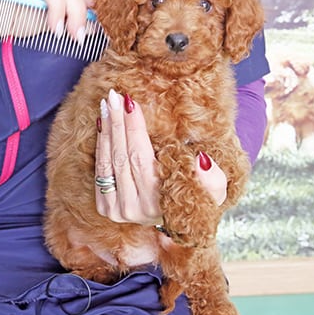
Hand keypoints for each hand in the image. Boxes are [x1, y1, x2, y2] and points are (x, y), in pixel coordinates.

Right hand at [0, 0, 95, 39]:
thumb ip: (73, 20)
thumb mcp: (55, 23)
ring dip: (58, 8)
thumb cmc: (25, 19)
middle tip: (76, 35)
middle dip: (76, 14)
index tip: (90, 31)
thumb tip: (95, 26)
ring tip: (57, 29)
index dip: (87, 10)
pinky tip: (28, 1)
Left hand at [95, 89, 226, 224]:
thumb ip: (213, 179)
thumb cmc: (194, 196)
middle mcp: (133, 208)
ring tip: (107, 105)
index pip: (141, 158)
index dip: (134, 129)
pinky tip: (103, 125)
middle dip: (118, 123)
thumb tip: (200, 159)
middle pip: (121, 157)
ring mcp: (115, 209)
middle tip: (114, 97)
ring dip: (106, 130)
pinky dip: (101, 145)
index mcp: (158, 202)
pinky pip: (99, 170)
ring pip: (107, 162)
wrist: (176, 218)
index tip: (131, 103)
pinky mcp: (105, 207)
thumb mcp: (214, 192)